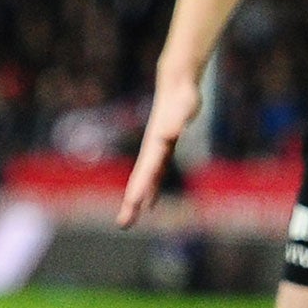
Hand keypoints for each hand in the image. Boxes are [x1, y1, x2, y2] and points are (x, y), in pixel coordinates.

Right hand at [118, 67, 201, 227]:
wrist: (177, 83)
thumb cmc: (183, 95)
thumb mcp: (185, 107)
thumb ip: (178, 121)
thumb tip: (172, 134)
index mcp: (156, 145)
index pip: (145, 171)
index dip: (139, 189)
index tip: (132, 206)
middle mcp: (153, 151)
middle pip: (140, 180)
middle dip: (132, 202)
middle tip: (123, 224)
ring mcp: (157, 151)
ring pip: (146, 180)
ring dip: (138, 199)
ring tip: (128, 219)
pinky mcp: (165, 150)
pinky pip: (156, 175)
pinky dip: (152, 189)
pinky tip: (151, 203)